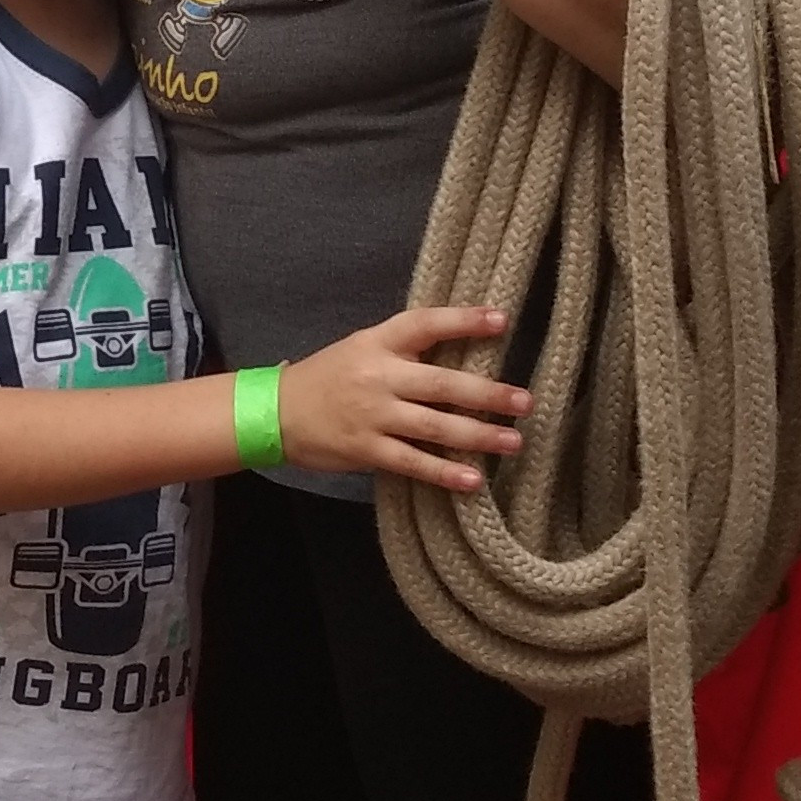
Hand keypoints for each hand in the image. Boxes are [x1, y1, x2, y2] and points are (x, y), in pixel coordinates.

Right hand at [274, 306, 532, 491]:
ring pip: (434, 426)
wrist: (276, 412)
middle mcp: (378, 376)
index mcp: (378, 343)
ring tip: (513, 441)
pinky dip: (443, 472)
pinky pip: (412, 462)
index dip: (463, 321)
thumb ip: (405, 348)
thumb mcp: (362, 348)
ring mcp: (373, 415)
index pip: (425, 324)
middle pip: (441, 384)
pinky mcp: (366, 449)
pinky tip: (472, 480)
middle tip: (525, 402)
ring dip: (477, 435)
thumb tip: (462, 350)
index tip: (501, 319)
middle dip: (487, 394)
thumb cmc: (328, 377)